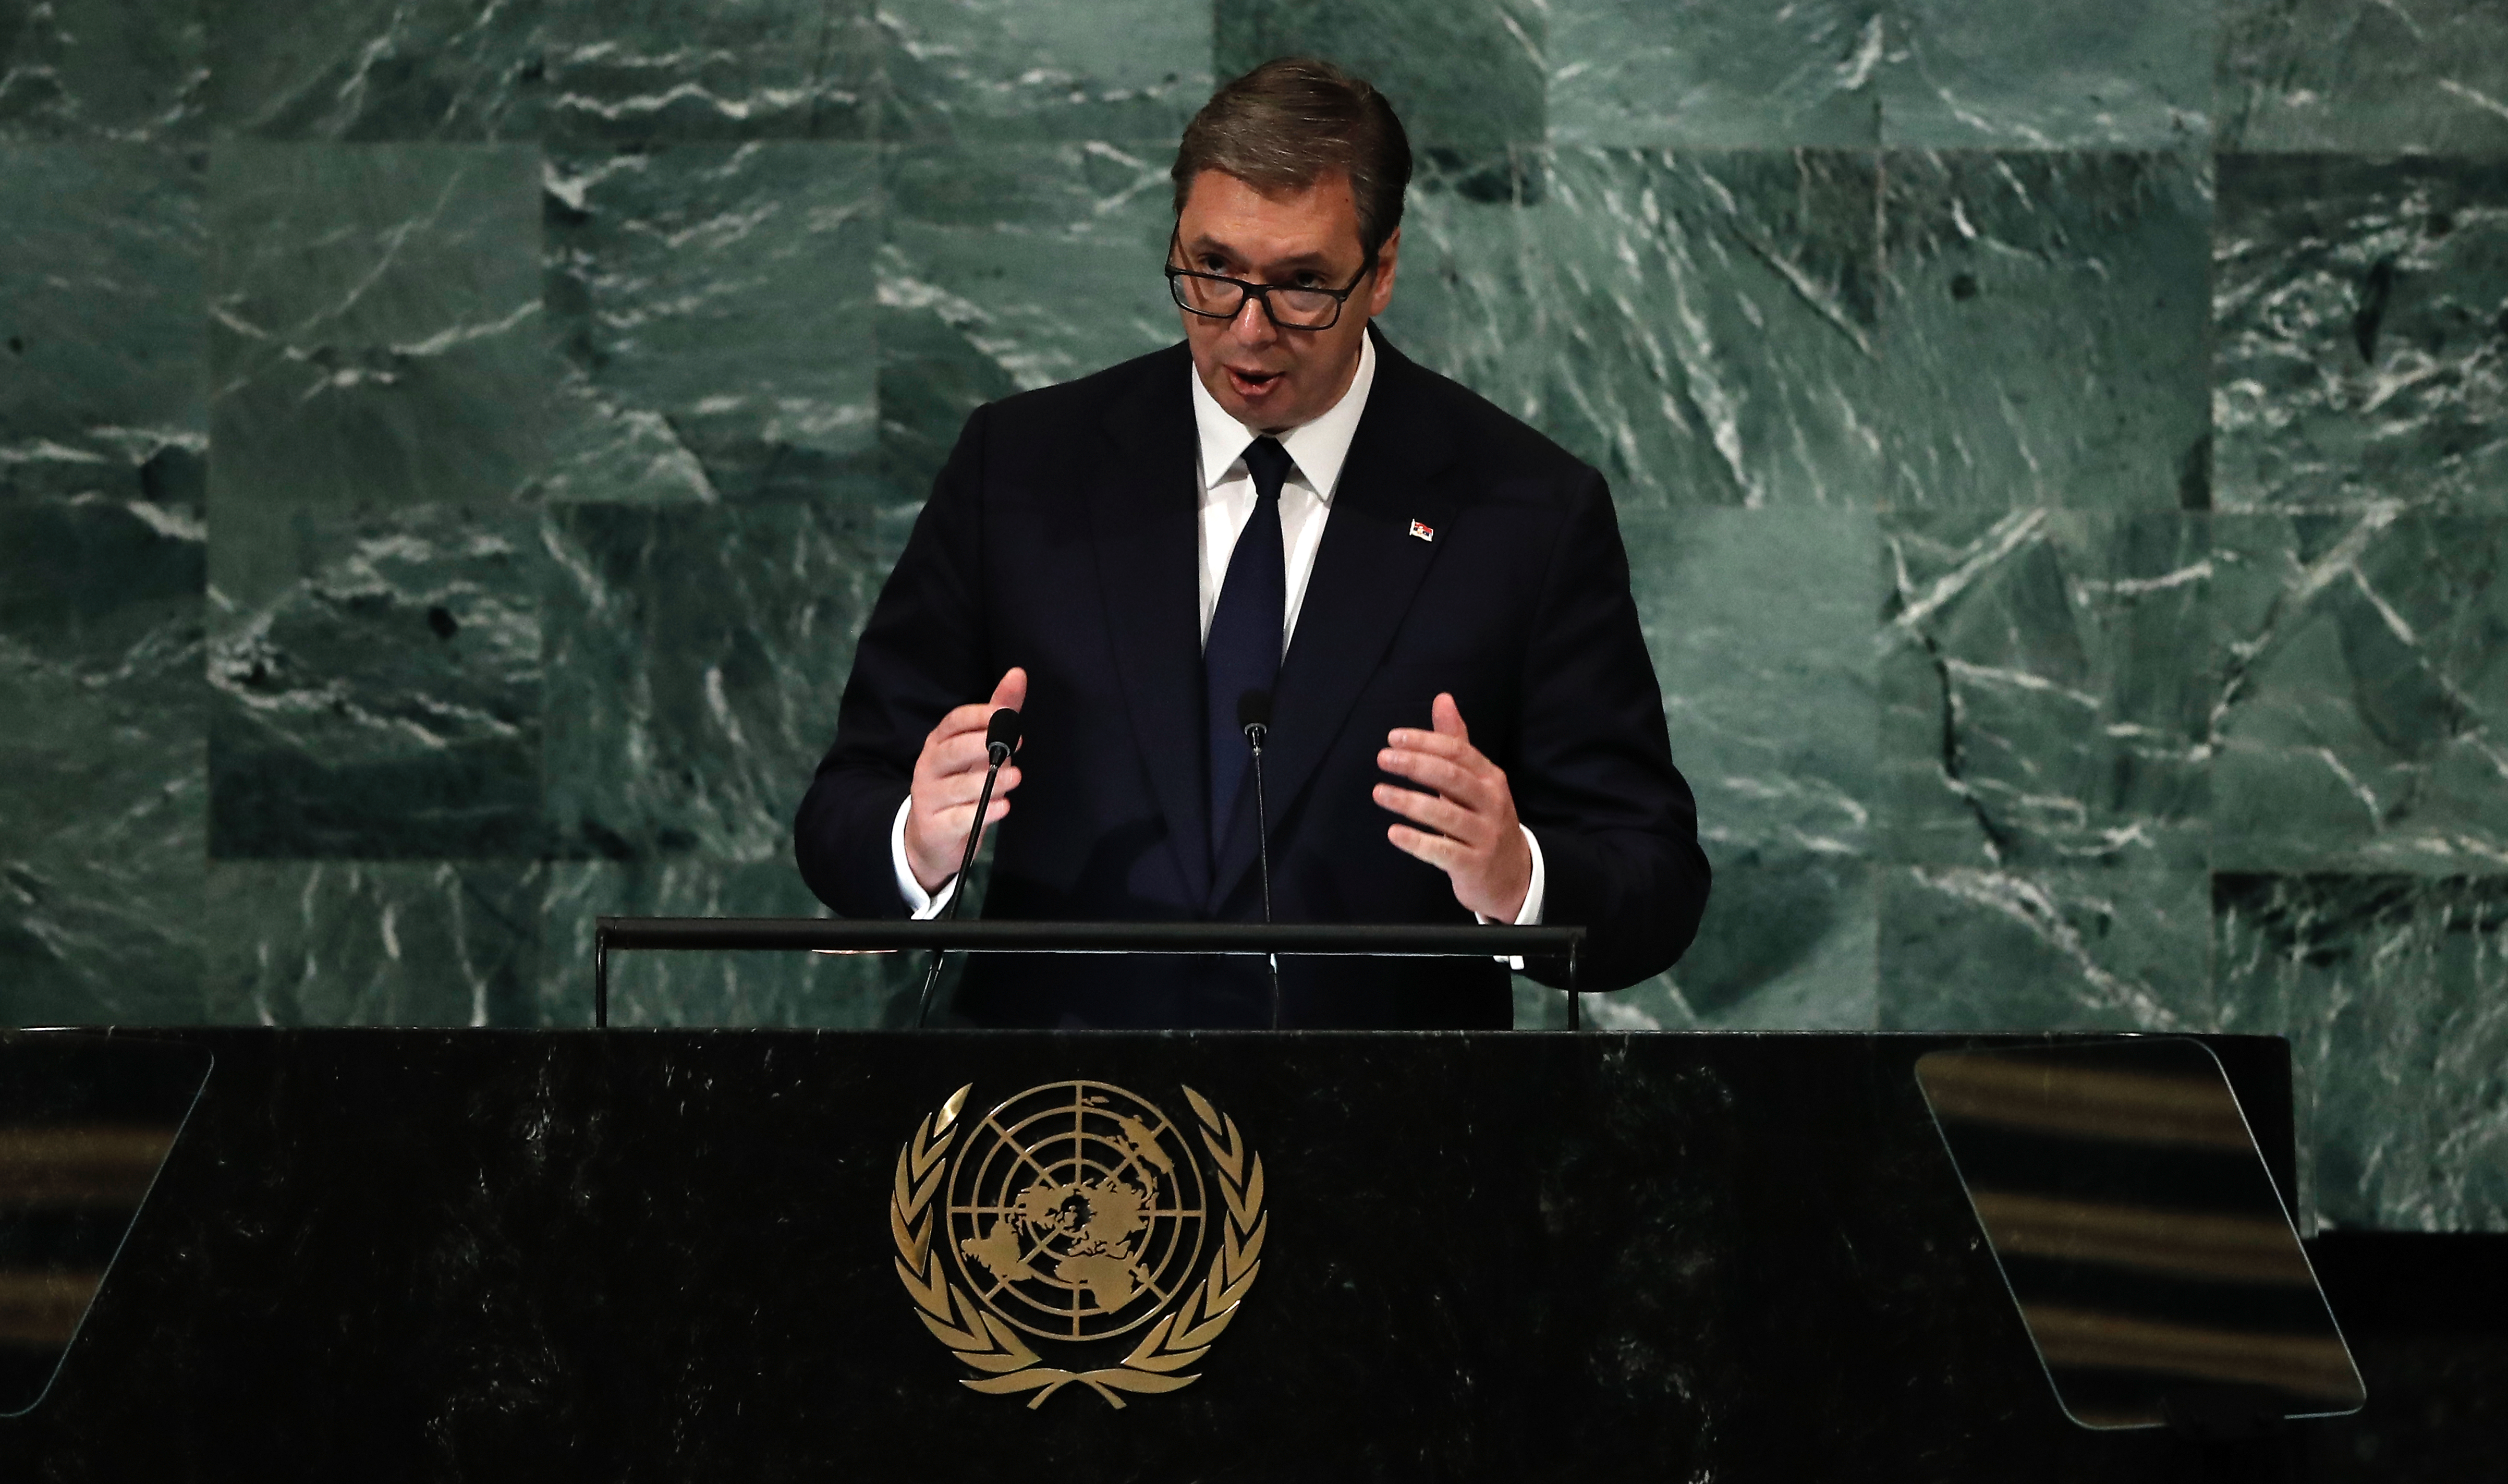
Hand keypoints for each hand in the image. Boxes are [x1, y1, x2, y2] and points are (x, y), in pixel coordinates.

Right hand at [904, 668, 1026, 893]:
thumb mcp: (981, 749)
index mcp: (939, 743)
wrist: (934, 837)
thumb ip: (999, 715)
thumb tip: (1018, 674)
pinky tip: (1004, 807)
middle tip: (1015, 745)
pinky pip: (958, 819)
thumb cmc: (963, 783)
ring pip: (957, 787)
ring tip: (1016, 776)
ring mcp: (928, 797)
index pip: (954, 721)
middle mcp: (928, 766)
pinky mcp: (934, 827)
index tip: (1008, 717)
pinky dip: (983, 812)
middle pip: (951, 751)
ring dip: (990, 781)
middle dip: (983, 745)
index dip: (980, 716)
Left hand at [1374, 692, 1532, 921]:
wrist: (1511, 874)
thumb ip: (1456, 742)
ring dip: (1408, 802)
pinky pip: (1443, 851)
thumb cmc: (1483, 820)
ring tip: (1379, 792)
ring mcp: (1485, 835)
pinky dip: (1417, 841)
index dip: (1425, 742)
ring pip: (1445, 815)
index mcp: (1491, 778)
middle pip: (1452, 777)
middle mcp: (1492, 803)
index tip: (1393, 738)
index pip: (1458, 752)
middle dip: (1415, 765)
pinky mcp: (1473, 864)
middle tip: (1383, 758)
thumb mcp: (1475, 781)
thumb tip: (1442, 698)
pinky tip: (1393, 832)